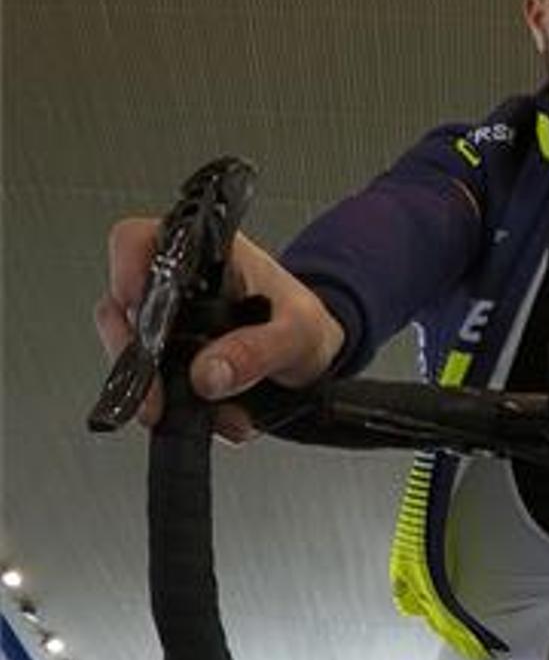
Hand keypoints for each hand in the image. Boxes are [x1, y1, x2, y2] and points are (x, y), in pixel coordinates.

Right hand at [96, 219, 344, 442]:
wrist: (316, 358)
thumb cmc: (304, 323)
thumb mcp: (297, 332)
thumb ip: (257, 349)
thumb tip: (209, 373)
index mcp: (204, 254)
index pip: (139, 242)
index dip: (125, 271)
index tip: (137, 311)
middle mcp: (177, 286)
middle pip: (120, 306)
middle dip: (132, 355)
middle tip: (154, 395)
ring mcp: (170, 325)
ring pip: (130, 352)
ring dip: (156, 390)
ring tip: (196, 414)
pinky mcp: (173, 362)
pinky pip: (156, 386)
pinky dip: (181, 409)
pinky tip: (218, 418)